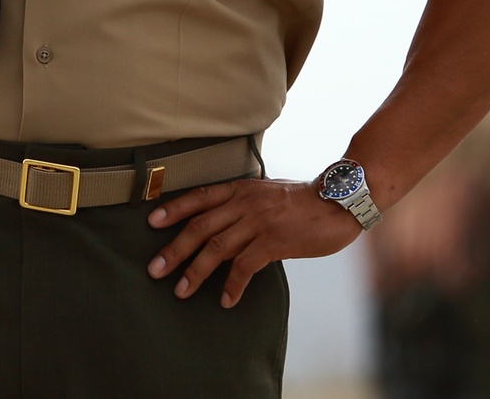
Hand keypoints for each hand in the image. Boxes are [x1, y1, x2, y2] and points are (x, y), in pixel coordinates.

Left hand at [147, 178, 359, 306]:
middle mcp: (243, 203)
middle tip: (154, 269)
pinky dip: (232, 285)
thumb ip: (242, 204)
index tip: (151, 222)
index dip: (173, 209)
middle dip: (174, 249)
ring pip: (216, 248)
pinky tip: (226, 299)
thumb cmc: (302, 200)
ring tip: (180, 290)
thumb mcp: (265, 192)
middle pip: (199, 226)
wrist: (338, 202)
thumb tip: (220, 223)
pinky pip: (245, 266)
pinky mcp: (274, 242)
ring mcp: (258, 222)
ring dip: (195, 271)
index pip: (198, 197)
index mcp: (239, 189)